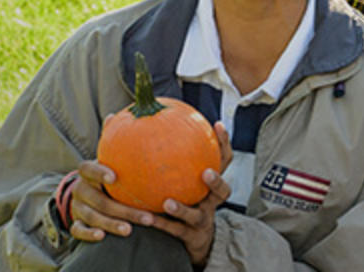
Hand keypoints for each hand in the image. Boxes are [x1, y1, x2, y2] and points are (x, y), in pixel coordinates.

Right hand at [64, 160, 153, 241]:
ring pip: (92, 217)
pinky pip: (78, 230)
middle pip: (99, 200)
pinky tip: (102, 236)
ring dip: (111, 224)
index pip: (89, 169)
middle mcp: (80, 189)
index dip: (99, 173)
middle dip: (123, 210)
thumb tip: (164, 149)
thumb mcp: (116, 165)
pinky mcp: (76, 221)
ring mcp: (77, 206)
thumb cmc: (113, 176)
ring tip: (128, 230)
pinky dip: (88, 234)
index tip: (114, 178)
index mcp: (87, 172)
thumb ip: (132, 161)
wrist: (90, 191)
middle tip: (147, 218)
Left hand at [143, 122, 234, 264]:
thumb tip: (139, 124)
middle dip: (216, 181)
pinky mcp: (190, 237)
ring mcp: (202, 220)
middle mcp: (211, 202)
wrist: (196, 239)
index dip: (224, 145)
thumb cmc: (185, 199)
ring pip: (197, 215)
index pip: (223, 162)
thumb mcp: (184, 180)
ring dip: (183, 209)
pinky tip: (148, 219)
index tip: (218, 126)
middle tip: (206, 172)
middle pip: (223, 191)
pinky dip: (162, 224)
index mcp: (211, 185)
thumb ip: (170, 158)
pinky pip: (175, 230)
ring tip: (168, 202)